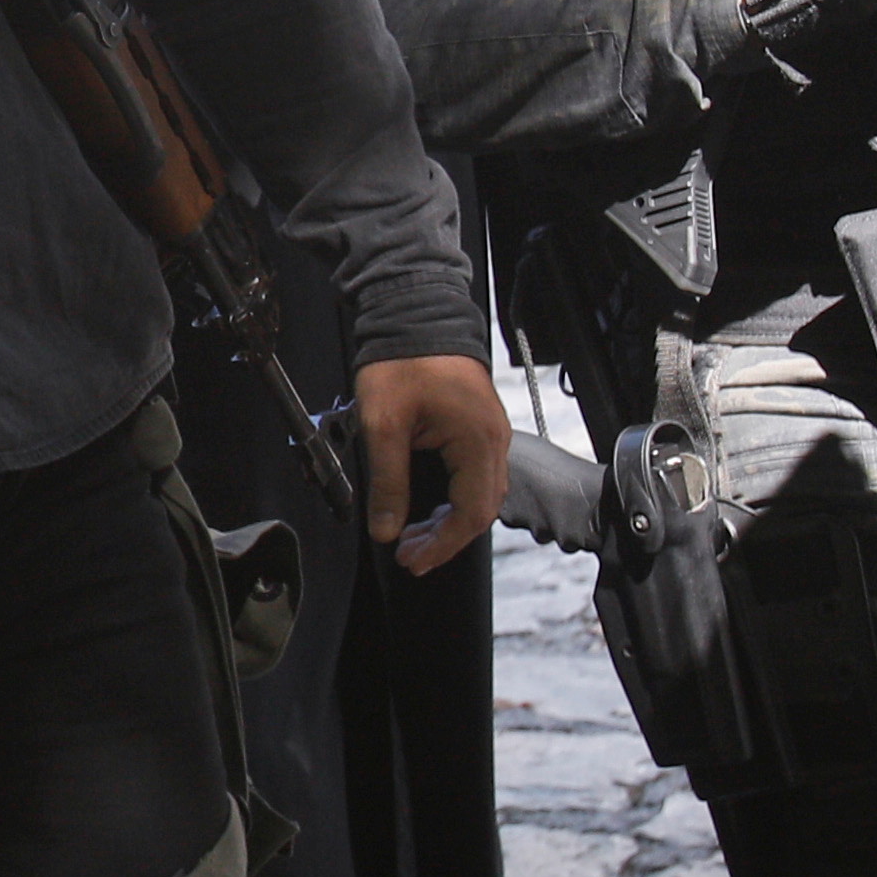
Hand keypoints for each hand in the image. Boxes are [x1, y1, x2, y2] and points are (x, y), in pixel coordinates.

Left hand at [359, 351, 514, 576]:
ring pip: (479, 495)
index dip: (443, 544)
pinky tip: (426, 510)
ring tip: (412, 539)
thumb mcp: (384, 426)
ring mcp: (489, 434)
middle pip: (481, 510)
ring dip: (448, 522)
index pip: (472, 513)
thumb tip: (387, 529)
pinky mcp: (478, 428)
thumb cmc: (401, 362)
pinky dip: (453, 500)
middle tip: (408, 555)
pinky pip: (474, 476)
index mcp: (477, 440)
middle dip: (444, 539)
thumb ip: (387, 482)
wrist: (412, 315)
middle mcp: (493, 440)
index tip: (412, 561)